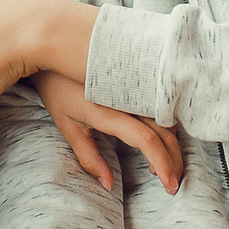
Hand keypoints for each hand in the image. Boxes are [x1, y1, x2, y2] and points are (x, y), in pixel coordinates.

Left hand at [34, 71, 181, 194]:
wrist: (54, 44)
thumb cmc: (57, 88)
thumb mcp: (68, 126)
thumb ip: (89, 157)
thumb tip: (108, 185)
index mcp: (107, 111)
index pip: (146, 140)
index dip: (162, 163)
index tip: (168, 184)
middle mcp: (127, 98)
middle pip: (165, 132)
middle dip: (173, 161)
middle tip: (172, 184)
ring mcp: (135, 87)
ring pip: (167, 119)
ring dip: (171, 145)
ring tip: (162, 168)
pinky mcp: (138, 80)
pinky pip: (161, 106)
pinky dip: (167, 128)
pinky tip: (160, 142)